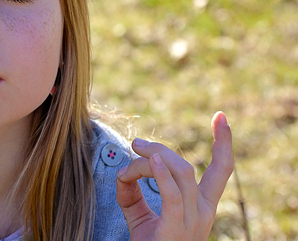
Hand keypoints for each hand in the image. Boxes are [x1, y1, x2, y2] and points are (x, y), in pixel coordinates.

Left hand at [115, 111, 233, 240]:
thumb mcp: (138, 213)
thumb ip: (131, 189)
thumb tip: (122, 170)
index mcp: (200, 206)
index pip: (221, 170)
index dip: (224, 142)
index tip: (220, 117)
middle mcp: (202, 212)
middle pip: (188, 167)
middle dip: (163, 148)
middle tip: (136, 143)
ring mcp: (192, 222)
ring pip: (179, 173)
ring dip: (153, 157)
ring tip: (134, 151)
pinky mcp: (175, 229)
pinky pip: (173, 195)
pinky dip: (162, 174)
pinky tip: (150, 160)